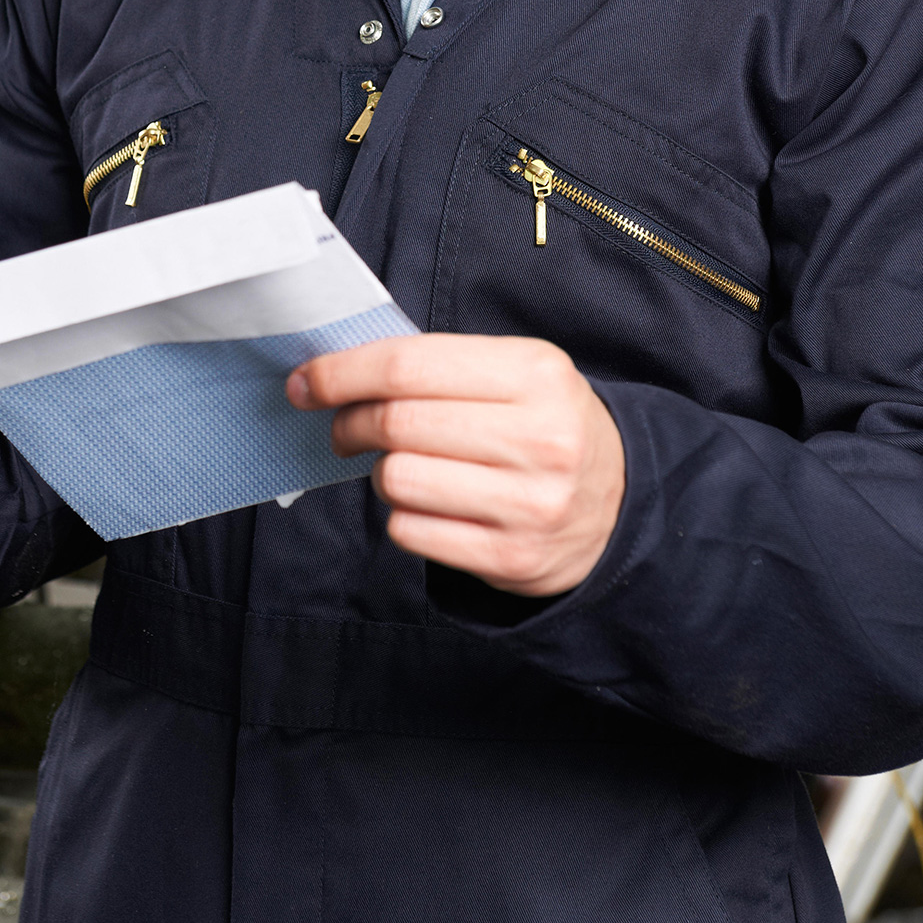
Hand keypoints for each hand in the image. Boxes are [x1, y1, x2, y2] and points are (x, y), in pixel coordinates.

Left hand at [286, 334, 624, 594]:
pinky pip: (411, 530)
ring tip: (400, 466)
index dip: (342, 372)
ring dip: (381, 472)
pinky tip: (427, 504)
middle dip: (349, 422)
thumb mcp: (516, 373)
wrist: (616, 503)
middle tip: (342, 427)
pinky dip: (402, 515)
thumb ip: (438, 366)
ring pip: (398, 479)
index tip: (306, 380)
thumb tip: (334, 372)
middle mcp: (538, 437)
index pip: (409, 366)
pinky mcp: (511, 557)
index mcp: (536, 374)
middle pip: (398, 422)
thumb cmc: (540, 424)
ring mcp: (528, 503)